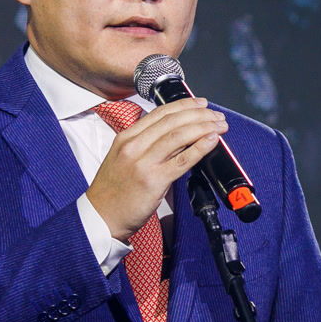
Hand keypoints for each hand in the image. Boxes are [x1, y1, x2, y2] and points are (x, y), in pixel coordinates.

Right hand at [86, 98, 227, 241]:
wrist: (101, 217)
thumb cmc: (114, 192)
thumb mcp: (123, 159)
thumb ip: (146, 145)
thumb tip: (178, 137)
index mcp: (126, 138)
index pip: (160, 113)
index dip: (184, 105)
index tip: (200, 103)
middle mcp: (133, 146)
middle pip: (172, 121)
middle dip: (199, 114)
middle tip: (216, 115)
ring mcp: (143, 163)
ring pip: (178, 136)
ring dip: (203, 127)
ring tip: (219, 126)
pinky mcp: (153, 180)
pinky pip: (182, 160)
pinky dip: (200, 147)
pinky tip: (211, 141)